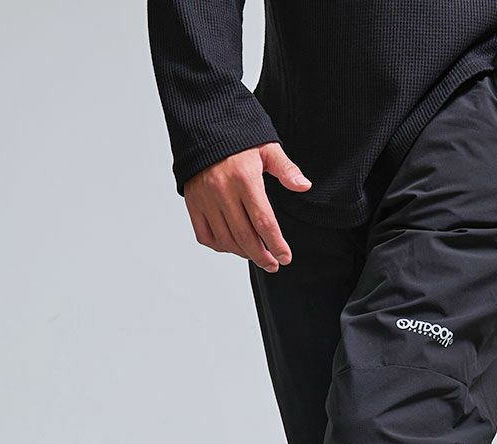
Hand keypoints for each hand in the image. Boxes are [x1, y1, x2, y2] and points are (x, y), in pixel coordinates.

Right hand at [184, 143, 310, 271]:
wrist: (202, 126)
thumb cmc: (237, 139)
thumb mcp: (267, 148)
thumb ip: (286, 169)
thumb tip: (304, 186)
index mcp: (244, 178)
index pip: (263, 221)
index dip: (276, 244)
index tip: (285, 257)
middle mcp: (222, 191)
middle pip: (245, 237)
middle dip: (262, 256)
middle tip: (273, 264)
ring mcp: (205, 199)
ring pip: (226, 240)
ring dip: (244, 254)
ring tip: (257, 256)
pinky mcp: (192, 203)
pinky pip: (205, 236)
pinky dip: (221, 246)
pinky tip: (233, 246)